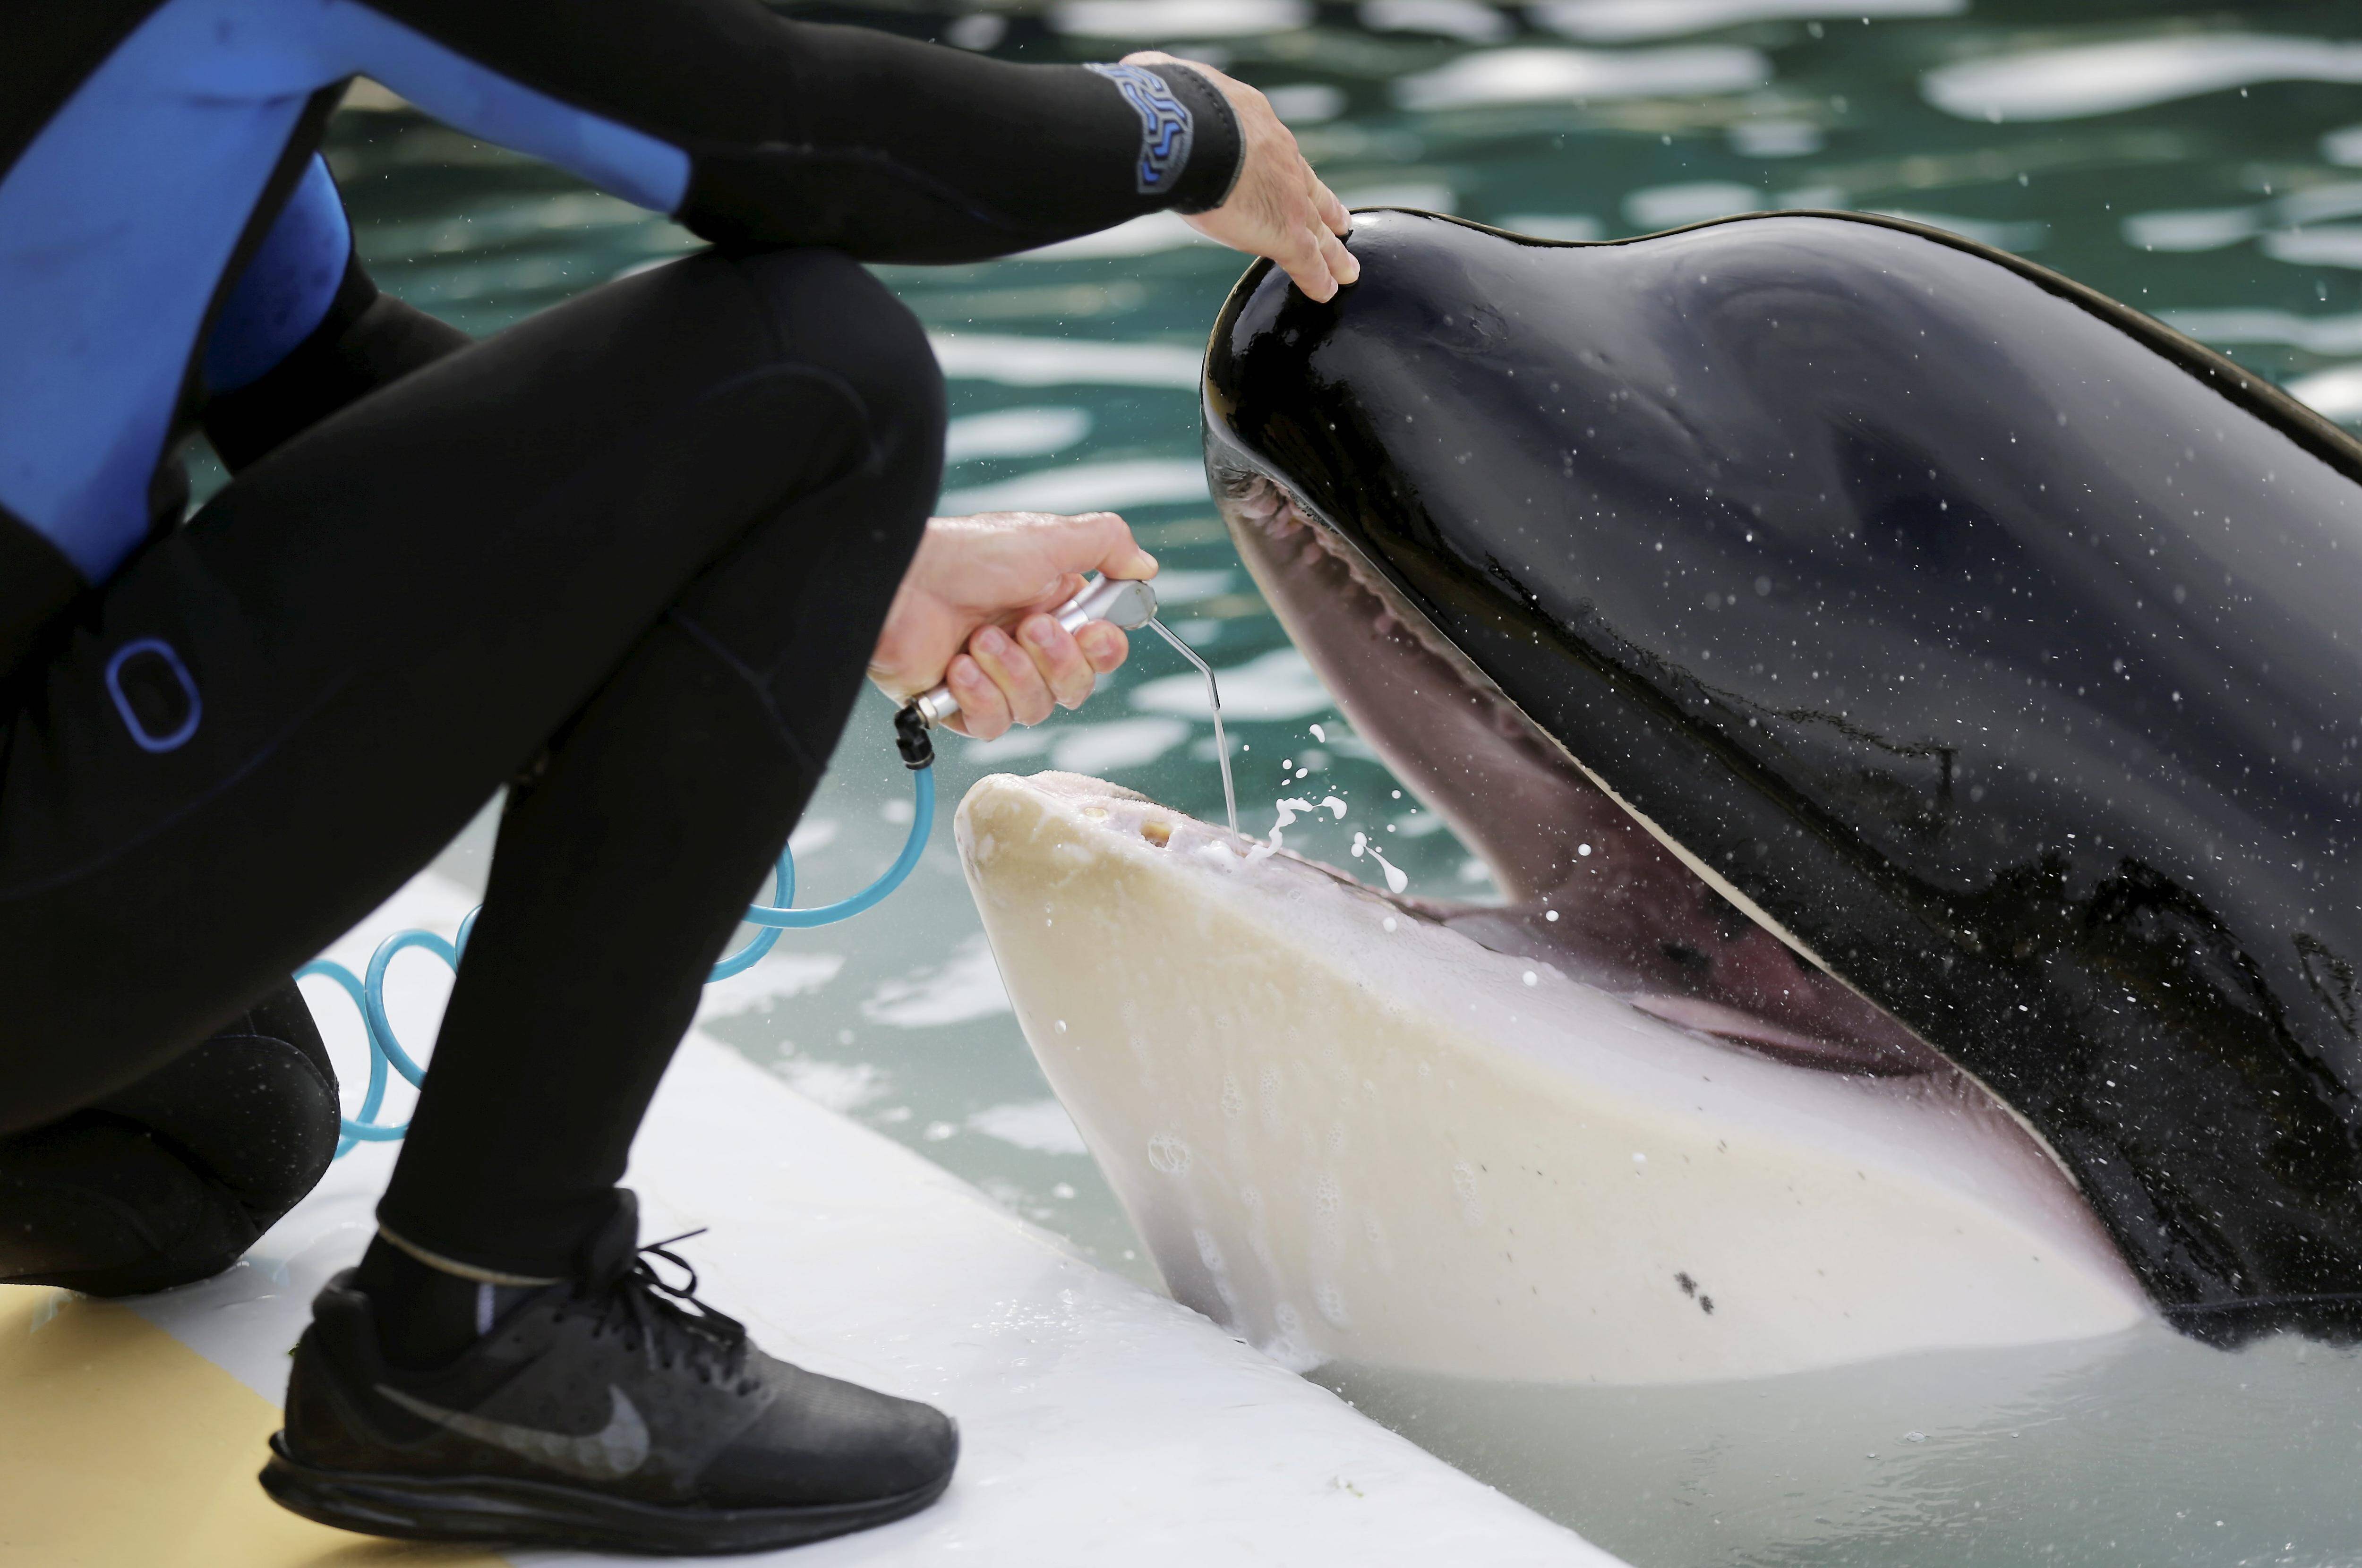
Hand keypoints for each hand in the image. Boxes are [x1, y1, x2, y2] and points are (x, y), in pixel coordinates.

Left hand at [870, 511, 1156, 739]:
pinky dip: (980, 697)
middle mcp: (1026, 646)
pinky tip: (958, 667)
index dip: (1102, 650)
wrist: (897, 581)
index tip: (1091, 631)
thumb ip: (1105, 544)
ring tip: (979, 639)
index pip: (1101, 651)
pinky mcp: (959, 704)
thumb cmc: (965, 554)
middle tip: (1028, 627)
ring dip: (1012, 673)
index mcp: (1053, 608)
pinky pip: (992, 725)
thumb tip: (1146, 567)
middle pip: (1075, 687)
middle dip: (1057, 661)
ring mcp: (993, 677)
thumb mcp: (1046, 537)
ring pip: (1036, 709)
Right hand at [1123, 51, 1359, 301]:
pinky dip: (1319, 278)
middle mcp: (1280, 157)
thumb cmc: (1170, 104)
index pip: (1274, 150)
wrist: (1188, 128)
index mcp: (1253, 121)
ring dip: (1333, 251)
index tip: (1292, 177)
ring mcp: (1287, 196)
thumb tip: (1134, 74)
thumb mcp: (1171, 84)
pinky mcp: (1284, 232)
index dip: (1284, 168)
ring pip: (1317, 229)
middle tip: (1340, 224)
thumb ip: (1164, 87)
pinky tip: (1327, 291)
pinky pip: (1308, 260)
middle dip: (1325, 209)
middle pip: (1309, 189)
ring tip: (1346, 269)